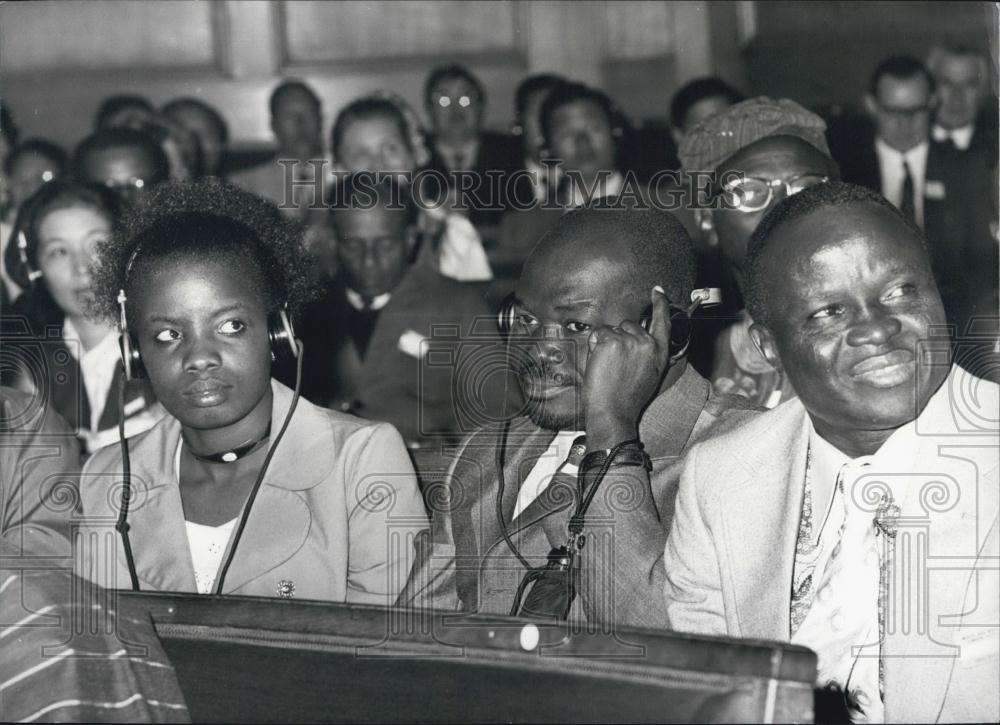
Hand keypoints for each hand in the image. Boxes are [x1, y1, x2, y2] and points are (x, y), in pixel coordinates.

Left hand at [582, 286, 672, 446]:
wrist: (614, 412)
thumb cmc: (627, 399)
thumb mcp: (649, 376)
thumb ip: (647, 355)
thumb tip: (639, 342)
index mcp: (659, 353)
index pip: (663, 322)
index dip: (660, 305)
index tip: (657, 291)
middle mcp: (647, 344)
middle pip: (628, 324)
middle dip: (618, 337)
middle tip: (615, 363)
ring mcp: (629, 341)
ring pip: (610, 330)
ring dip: (605, 343)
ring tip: (608, 367)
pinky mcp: (611, 341)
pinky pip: (597, 334)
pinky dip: (593, 346)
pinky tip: (599, 363)